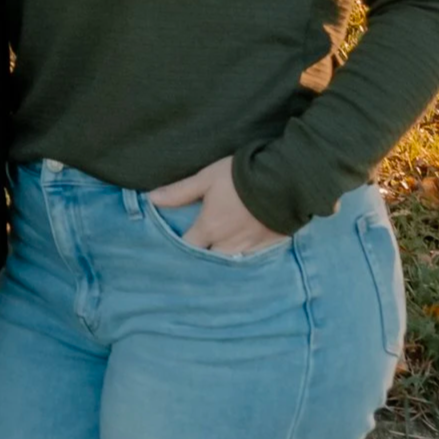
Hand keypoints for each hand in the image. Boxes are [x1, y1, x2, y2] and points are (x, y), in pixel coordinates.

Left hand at [148, 156, 286, 257]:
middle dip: (201, 259)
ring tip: (217, 255)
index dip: (177, 248)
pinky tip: (242, 252)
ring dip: (222, 259)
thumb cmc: (243, 176)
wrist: (286, 178)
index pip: (186, 248)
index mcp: (209, 228)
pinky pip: (251, 258)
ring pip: (230, 262)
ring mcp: (250, 247)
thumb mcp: (207, 178)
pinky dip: (244, 256)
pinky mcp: (269, 246)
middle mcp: (227, 244)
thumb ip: (180, 192)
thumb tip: (151, 200)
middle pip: (208, 261)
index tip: (170, 247)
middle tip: (194, 256)